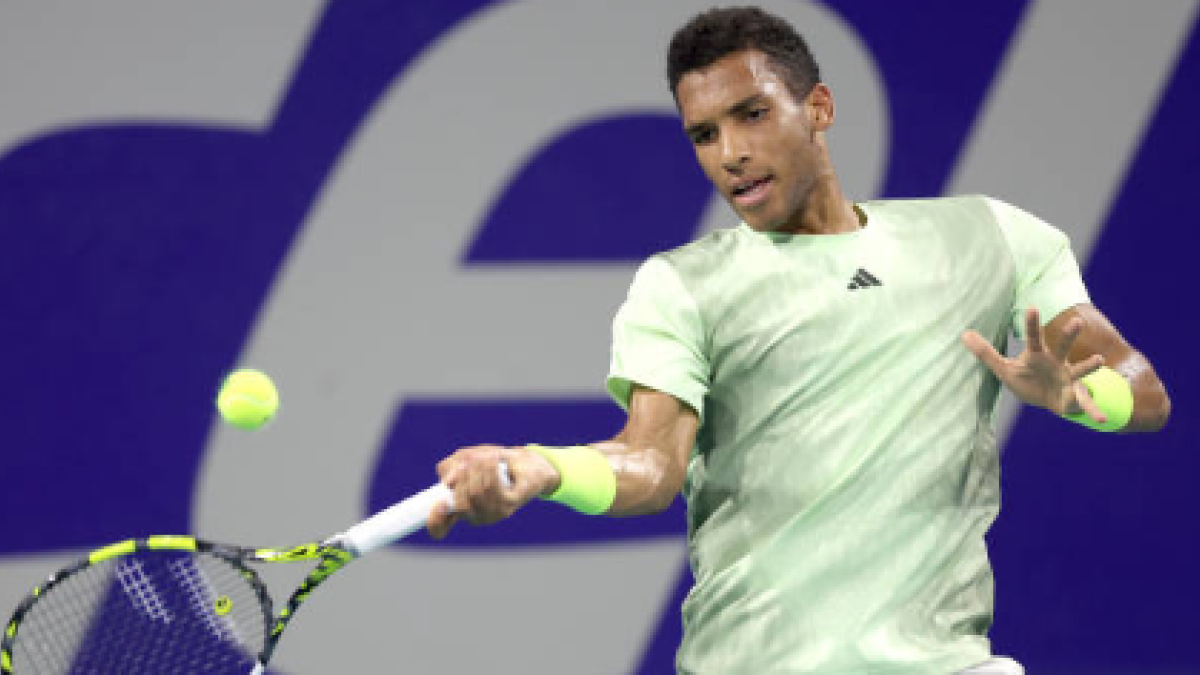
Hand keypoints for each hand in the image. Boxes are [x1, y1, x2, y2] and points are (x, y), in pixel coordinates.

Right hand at [425, 444, 559, 539]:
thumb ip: (451, 467)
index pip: (440, 526)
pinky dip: (490, 471)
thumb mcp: (467, 458)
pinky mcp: (508, 507)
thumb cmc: (495, 462)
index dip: (435, 520)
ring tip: (486, 456)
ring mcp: (491, 514)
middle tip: (471, 460)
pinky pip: (492, 490)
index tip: (437, 505)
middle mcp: (474, 516)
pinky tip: (494, 460)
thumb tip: (447, 481)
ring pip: (474, 493)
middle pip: (458, 501)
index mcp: (460, 508)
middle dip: (462, 475)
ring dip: (478, 469)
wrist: (527, 464)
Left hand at [962, 307, 1107, 422]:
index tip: (1033, 307)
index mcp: (1038, 355)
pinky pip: (1085, 404)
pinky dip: (1094, 411)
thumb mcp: (1004, 368)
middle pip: (1063, 346)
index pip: (1033, 337)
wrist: (1046, 400)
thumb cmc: (1027, 379)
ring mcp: (1068, 379)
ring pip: (1079, 370)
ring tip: (1098, 361)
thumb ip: (985, 352)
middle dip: (1069, 335)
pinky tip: (1101, 419)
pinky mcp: (1073, 397)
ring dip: (1088, 366)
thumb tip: (963, 333)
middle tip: (1076, 321)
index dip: (1032, 323)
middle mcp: (1056, 363)